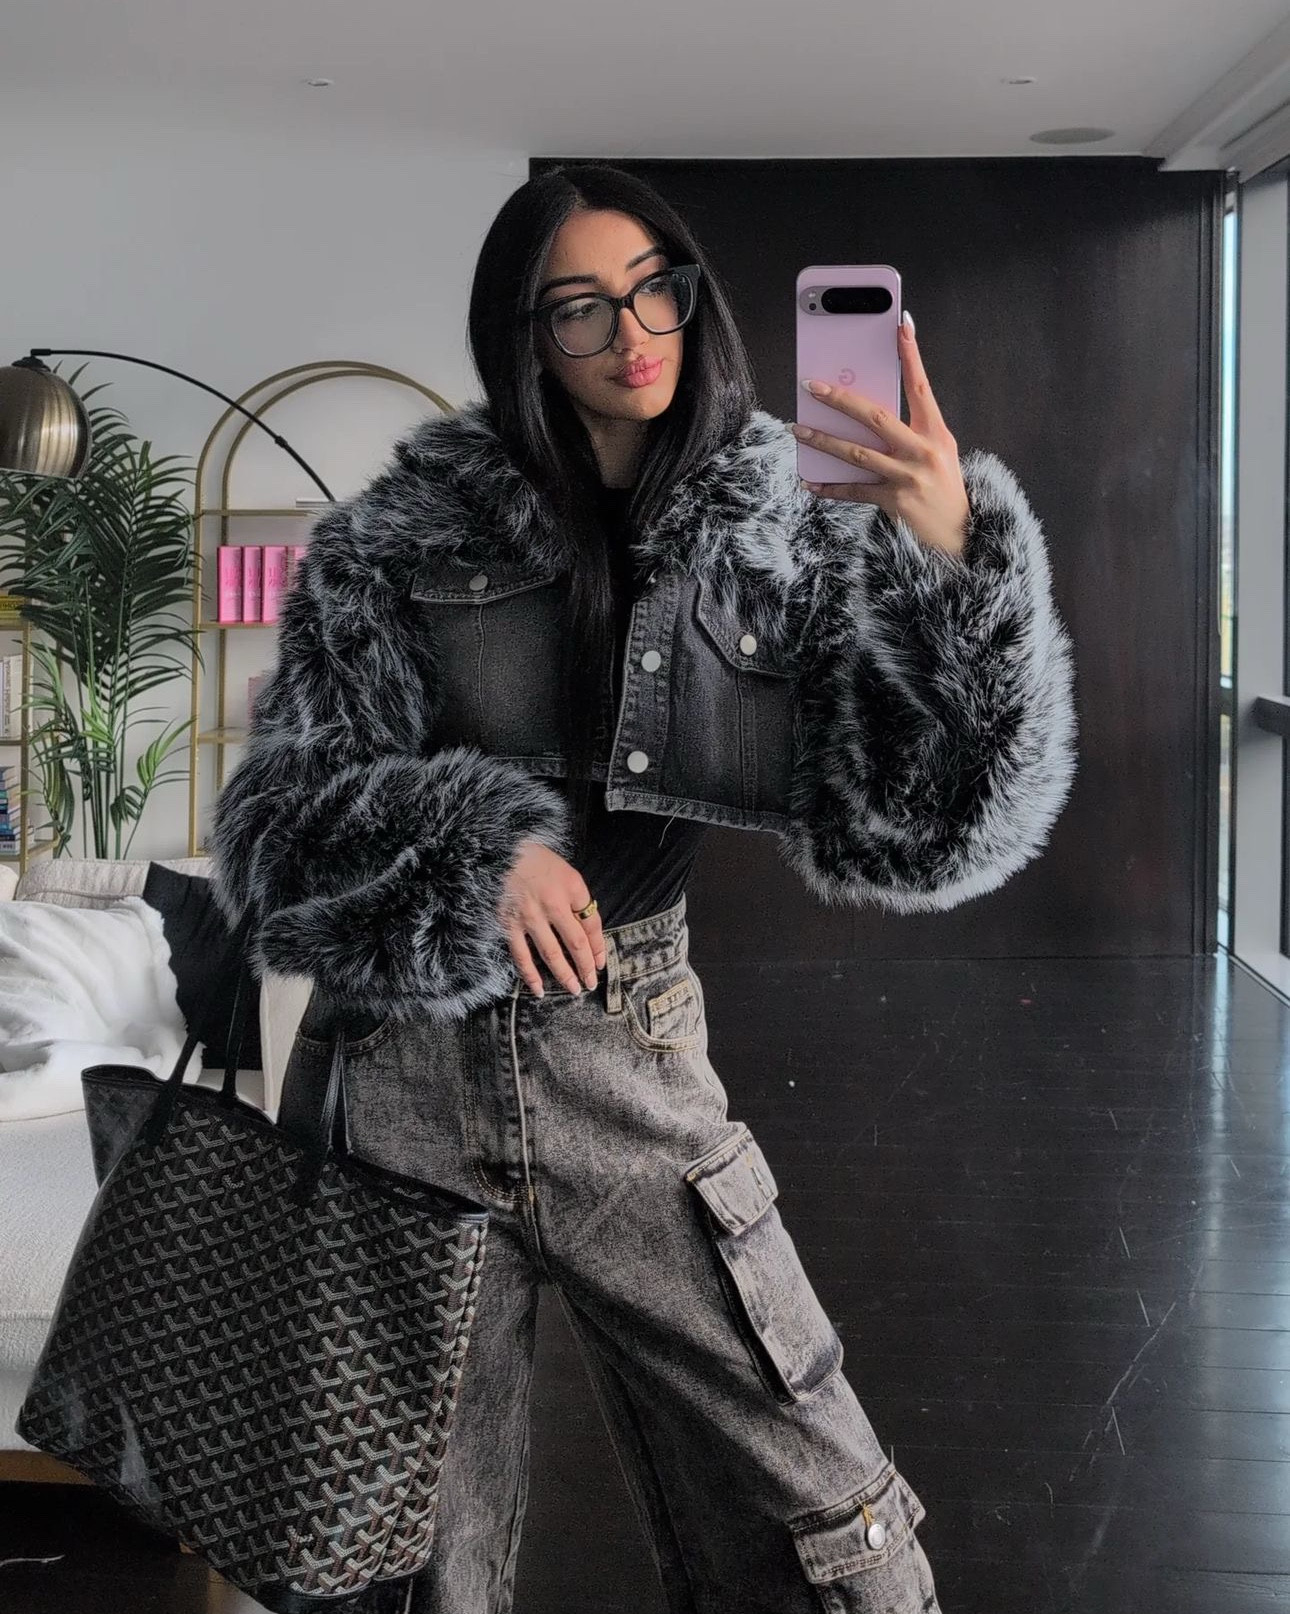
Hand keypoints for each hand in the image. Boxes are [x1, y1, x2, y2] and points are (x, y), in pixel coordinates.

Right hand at [500, 839, 605, 996]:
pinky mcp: (508, 923)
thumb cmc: (535, 860)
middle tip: (590, 984)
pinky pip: (522, 955)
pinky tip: (539, 989)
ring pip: (552, 954)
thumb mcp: (565, 872)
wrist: (498, 850)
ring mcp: (530, 916)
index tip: (600, 963)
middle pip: (576, 943)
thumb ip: (576, 899)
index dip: (599, 947)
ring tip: (574, 990)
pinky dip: (531, 975)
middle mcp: (553, 903)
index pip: (592, 924)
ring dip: (565, 975)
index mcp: (571, 887)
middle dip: (586, 967)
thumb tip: (586, 932)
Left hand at [790, 313, 971, 559]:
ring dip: (823, 440)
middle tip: (812, 385)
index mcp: (936, 432)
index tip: (900, 326)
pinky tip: (810, 483)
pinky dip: (830, 488)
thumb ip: (911, 433)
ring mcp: (908, 476)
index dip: (910, 355)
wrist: (958, 535)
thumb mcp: (938, 453)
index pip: (921, 386)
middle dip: (840, 399)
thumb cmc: (943, 489)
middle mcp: (923, 450)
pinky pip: (854, 491)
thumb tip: (869, 413)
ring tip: (798, 429)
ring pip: (856, 452)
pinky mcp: (894, 501)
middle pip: (875, 416)